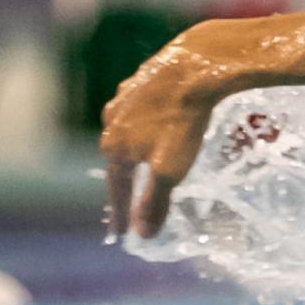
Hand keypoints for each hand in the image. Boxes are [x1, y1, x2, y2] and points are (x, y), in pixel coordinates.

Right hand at [99, 28, 230, 239]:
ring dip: (130, 155)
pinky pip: (138, 114)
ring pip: (124, 135)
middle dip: (122, 185)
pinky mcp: (139, 84)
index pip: (117, 190)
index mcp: (114, 147)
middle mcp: (110, 123)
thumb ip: (154, 202)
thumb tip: (142, 235)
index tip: (121, 235)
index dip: (120, 214)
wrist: (193, 69)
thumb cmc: (183, 123)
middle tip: (127, 203)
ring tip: (136, 169)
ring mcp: (122, 100)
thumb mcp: (170, 170)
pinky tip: (148, 129)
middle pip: (117, 163)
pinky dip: (141, 129)